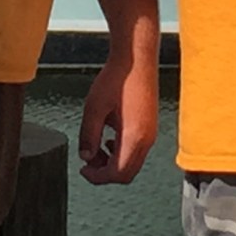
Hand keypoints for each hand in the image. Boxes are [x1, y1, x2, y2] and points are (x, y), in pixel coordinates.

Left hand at [77, 33, 158, 186]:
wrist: (137, 58)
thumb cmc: (118, 78)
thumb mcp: (94, 108)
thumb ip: (88, 136)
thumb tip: (86, 156)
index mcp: (134, 137)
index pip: (117, 174)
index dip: (98, 177)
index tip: (84, 170)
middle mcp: (147, 139)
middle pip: (127, 173)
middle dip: (105, 172)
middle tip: (89, 162)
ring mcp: (151, 132)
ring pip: (132, 162)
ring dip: (113, 162)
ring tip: (96, 147)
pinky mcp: (150, 125)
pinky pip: (137, 150)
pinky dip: (121, 151)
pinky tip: (110, 137)